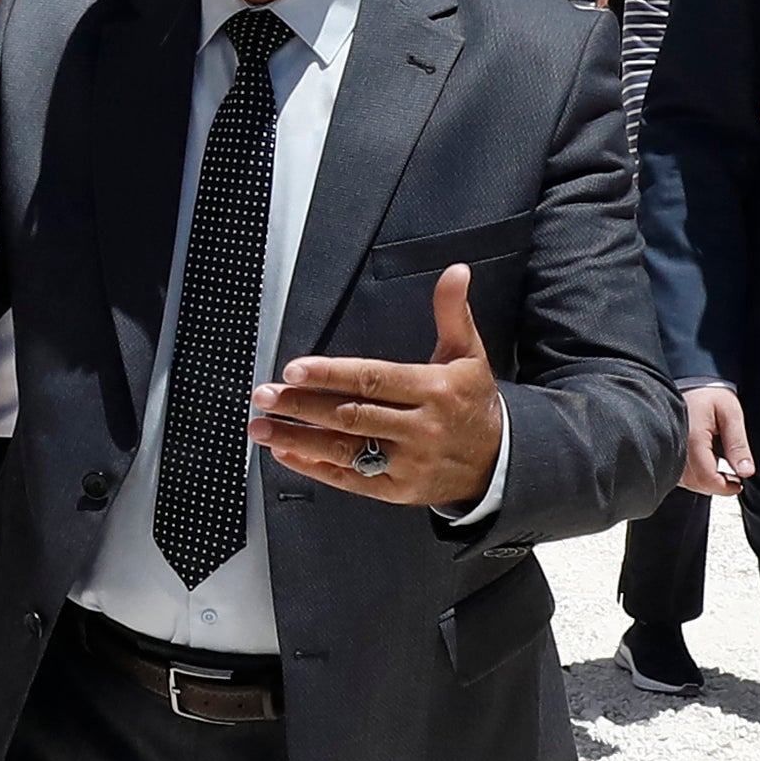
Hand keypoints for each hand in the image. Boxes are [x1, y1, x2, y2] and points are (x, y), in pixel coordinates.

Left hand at [249, 266, 505, 510]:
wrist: (498, 462)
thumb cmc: (472, 401)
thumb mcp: (468, 354)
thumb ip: (452, 312)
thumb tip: (456, 270)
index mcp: (435, 390)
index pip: (374, 379)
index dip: (331, 374)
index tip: (294, 369)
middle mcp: (421, 428)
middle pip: (352, 415)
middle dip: (302, 405)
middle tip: (264, 395)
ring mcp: (409, 463)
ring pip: (345, 450)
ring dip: (298, 439)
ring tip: (261, 427)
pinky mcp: (398, 490)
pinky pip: (351, 480)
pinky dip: (316, 468)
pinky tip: (287, 453)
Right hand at [679, 379, 754, 496]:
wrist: (692, 382)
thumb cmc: (710, 393)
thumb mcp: (732, 415)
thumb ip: (738, 445)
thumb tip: (746, 471)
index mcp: (692, 439)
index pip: (707, 477)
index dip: (725, 487)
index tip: (739, 484)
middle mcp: (676, 447)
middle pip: (696, 483)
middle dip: (717, 485)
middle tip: (733, 479)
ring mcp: (670, 450)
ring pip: (687, 482)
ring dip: (705, 482)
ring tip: (721, 472)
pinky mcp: (668, 451)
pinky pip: (679, 474)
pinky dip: (695, 476)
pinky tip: (706, 466)